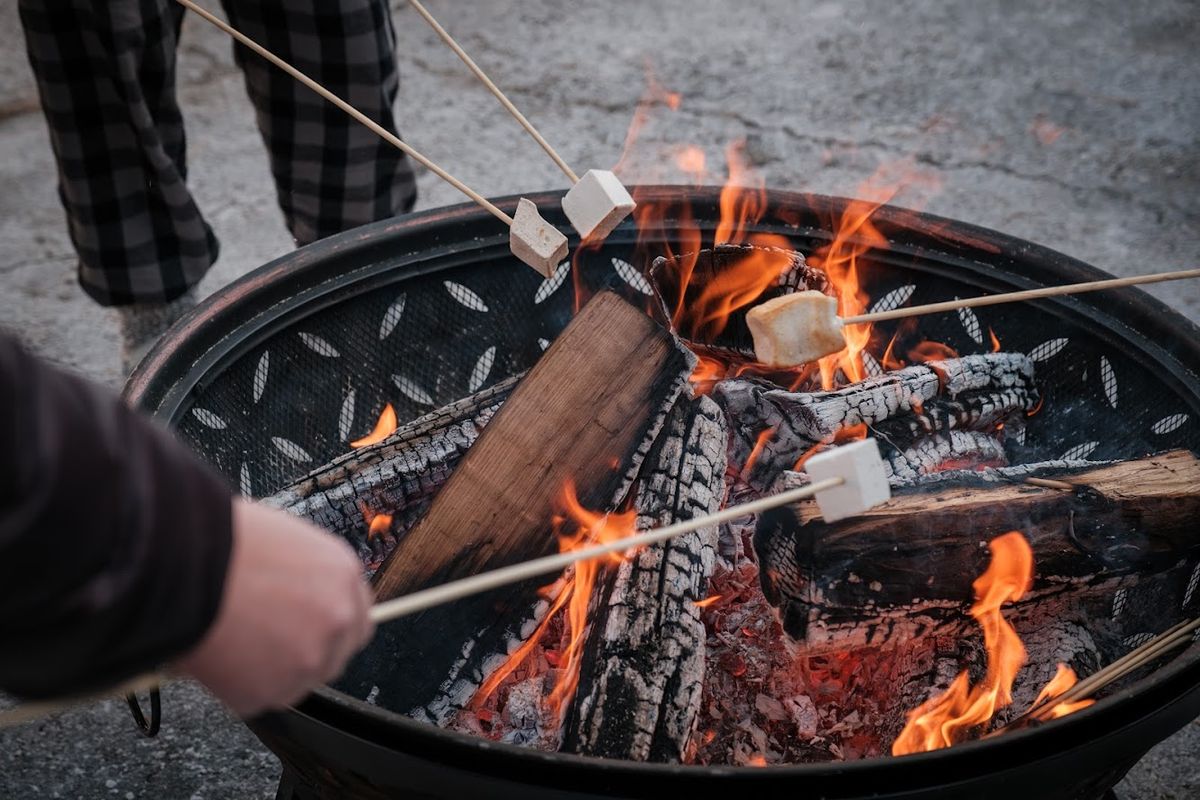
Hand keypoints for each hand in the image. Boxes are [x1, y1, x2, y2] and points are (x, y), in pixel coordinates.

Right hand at [174, 498, 373, 716]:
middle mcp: (337, 619)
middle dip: (304, 652)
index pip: (357, 620)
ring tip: (234, 641)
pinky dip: (237, 685)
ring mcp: (308, 659)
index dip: (329, 627)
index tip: (307, 630)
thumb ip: (307, 579)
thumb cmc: (224, 543)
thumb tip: (300, 601)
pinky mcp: (271, 691)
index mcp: (343, 576)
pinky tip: (219, 655)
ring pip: (297, 680)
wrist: (186, 563)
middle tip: (266, 641)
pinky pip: (258, 697)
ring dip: (271, 670)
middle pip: (335, 655)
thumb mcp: (287, 544)